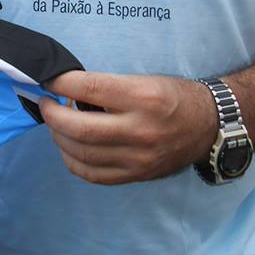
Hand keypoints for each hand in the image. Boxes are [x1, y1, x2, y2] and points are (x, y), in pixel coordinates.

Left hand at [39, 70, 217, 184]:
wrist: (209, 125)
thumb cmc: (173, 97)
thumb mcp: (144, 80)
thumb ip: (106, 87)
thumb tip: (64, 89)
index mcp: (144, 98)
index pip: (88, 89)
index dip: (59, 83)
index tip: (47, 80)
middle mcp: (141, 130)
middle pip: (79, 128)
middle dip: (52, 115)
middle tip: (45, 104)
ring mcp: (139, 157)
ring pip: (81, 153)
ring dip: (58, 136)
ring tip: (57, 123)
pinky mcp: (137, 175)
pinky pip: (92, 174)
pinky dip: (72, 160)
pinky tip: (69, 147)